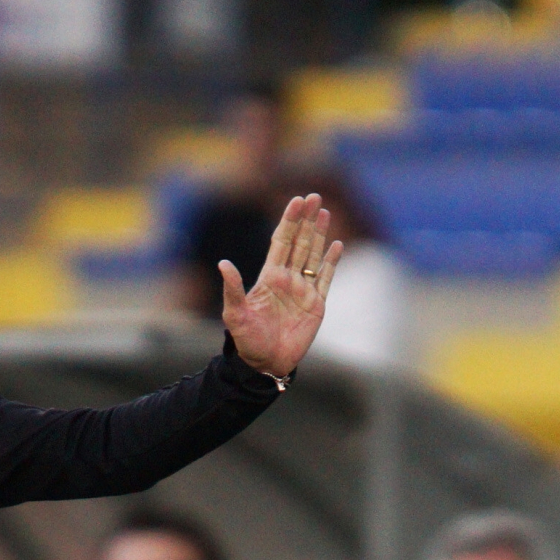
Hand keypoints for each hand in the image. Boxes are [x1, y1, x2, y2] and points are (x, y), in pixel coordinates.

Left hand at [221, 194, 341, 381]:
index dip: (289, 221)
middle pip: (300, 242)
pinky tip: (337, 245)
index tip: (296, 201)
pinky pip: (326, 278)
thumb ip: (232, 288)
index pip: (281, 241)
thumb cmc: (247, 341)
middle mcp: (287, 279)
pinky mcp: (316, 304)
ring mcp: (303, 290)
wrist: (266, 364)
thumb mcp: (235, 314)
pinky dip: (332, 261)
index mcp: (269, 277)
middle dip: (306, 219)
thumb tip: (223, 263)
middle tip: (314, 196)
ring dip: (319, 233)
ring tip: (325, 212)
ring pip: (313, 255)